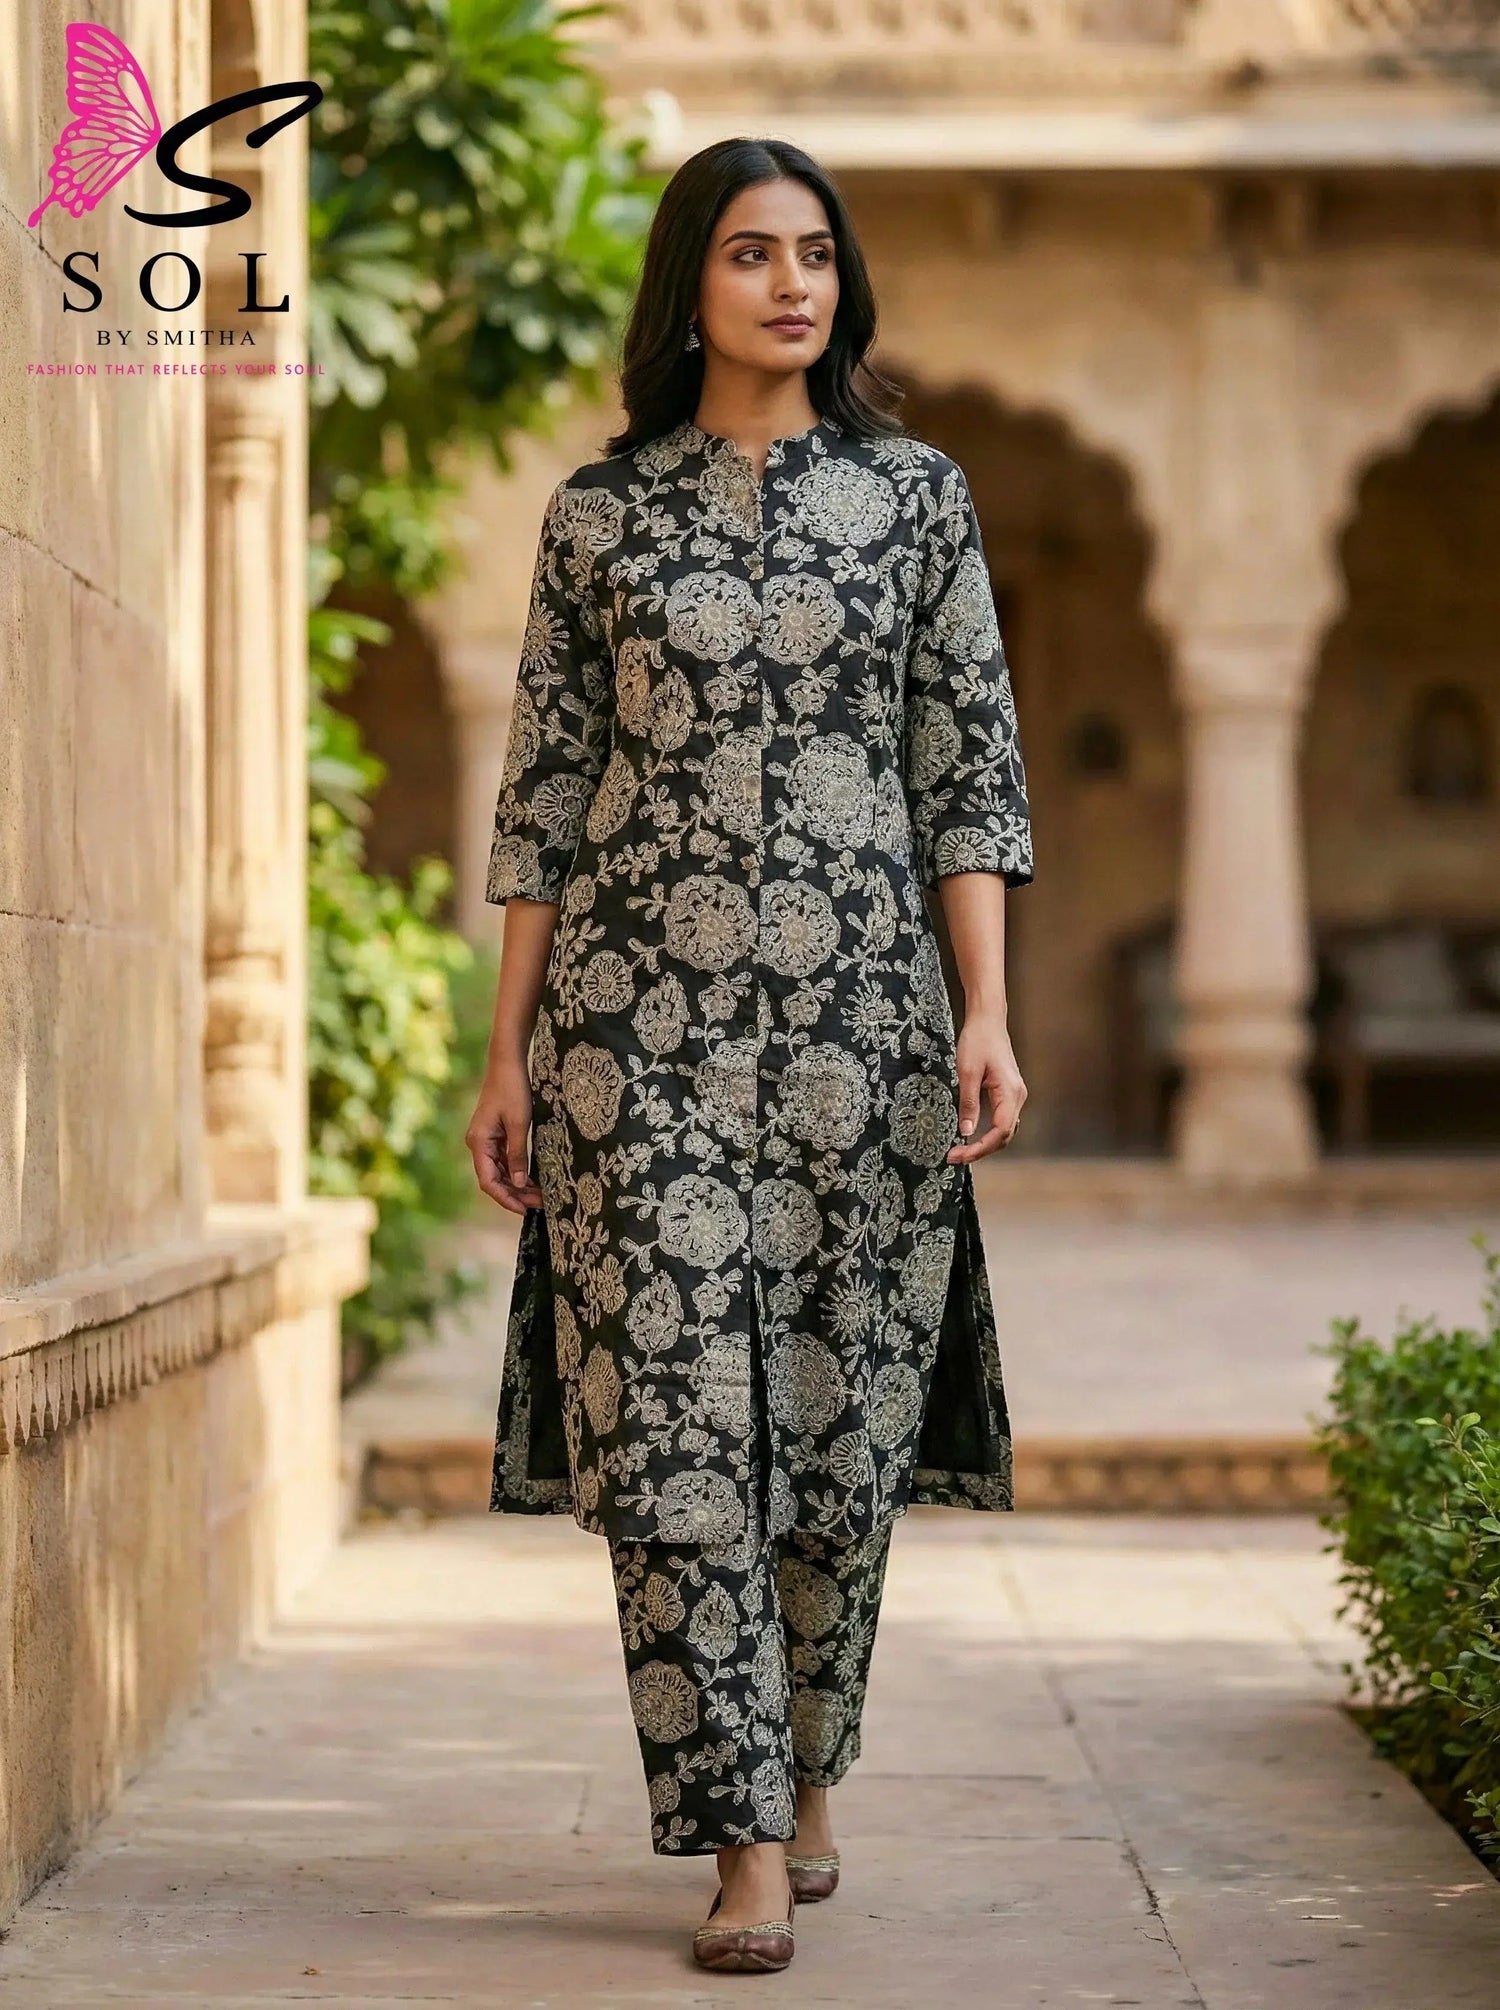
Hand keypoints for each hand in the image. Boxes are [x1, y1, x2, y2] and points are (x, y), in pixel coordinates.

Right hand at [466, 1054, 543, 1213]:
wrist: (507, 1062)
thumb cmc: (513, 1088)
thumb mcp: (519, 1123)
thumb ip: (518, 1154)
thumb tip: (519, 1183)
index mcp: (478, 1142)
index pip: (489, 1181)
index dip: (506, 1199)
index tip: (526, 1211)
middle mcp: (478, 1144)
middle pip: (494, 1179)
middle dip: (516, 1195)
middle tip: (541, 1206)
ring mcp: (486, 1140)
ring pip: (500, 1172)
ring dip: (518, 1185)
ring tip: (541, 1197)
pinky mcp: (495, 1135)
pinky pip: (504, 1160)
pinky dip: (518, 1172)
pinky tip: (533, 1180)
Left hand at [947, 1009, 1026, 1161]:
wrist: (988, 1020)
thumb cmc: (978, 1041)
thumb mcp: (967, 1072)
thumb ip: (968, 1103)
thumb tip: (966, 1132)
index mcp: (1010, 1093)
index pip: (1000, 1132)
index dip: (980, 1148)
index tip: (958, 1155)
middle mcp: (1017, 1097)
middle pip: (1004, 1136)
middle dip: (980, 1150)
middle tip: (954, 1157)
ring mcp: (1015, 1095)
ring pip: (1004, 1130)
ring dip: (985, 1144)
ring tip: (961, 1151)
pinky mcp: (1008, 1092)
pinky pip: (1002, 1120)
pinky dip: (989, 1133)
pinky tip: (972, 1136)